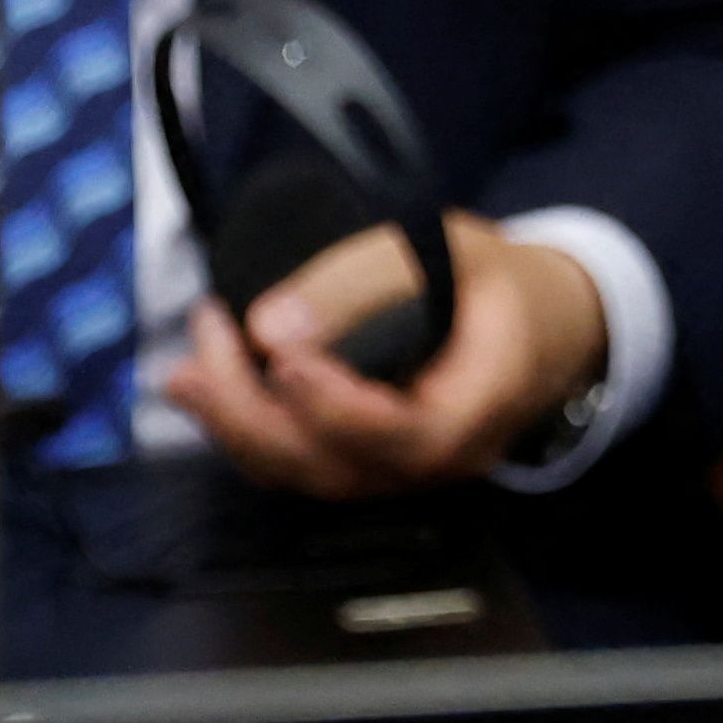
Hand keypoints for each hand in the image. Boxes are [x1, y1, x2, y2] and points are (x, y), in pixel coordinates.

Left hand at [163, 214, 607, 496]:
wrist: (536, 326)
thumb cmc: (498, 284)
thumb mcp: (453, 250)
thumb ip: (370, 281)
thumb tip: (271, 327)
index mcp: (483, 406)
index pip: (411, 436)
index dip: (340, 408)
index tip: (284, 356)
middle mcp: (436, 461)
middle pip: (335, 466)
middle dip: (257, 410)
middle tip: (214, 335)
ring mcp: (393, 472)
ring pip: (301, 471)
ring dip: (233, 419)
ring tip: (186, 362)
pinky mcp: (356, 465)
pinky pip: (292, 461)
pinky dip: (238, 426)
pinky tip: (198, 383)